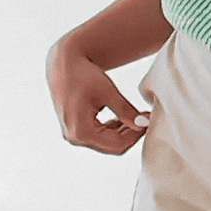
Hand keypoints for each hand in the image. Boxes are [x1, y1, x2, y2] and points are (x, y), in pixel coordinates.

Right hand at [45, 39, 151, 154]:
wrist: (63, 64)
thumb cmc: (84, 75)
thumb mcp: (108, 92)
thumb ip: (125, 112)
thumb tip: (143, 125)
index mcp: (81, 132)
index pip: (117, 144)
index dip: (136, 134)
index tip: (147, 121)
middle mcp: (74, 138)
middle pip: (111, 146)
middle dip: (130, 133)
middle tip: (144, 118)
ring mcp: (72, 135)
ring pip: (106, 142)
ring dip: (122, 131)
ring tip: (136, 115)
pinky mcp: (74, 128)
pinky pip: (98, 136)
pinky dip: (112, 128)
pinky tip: (122, 116)